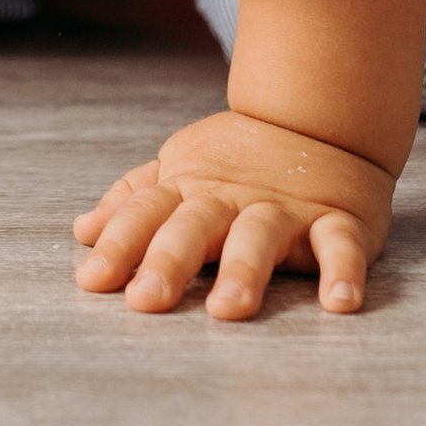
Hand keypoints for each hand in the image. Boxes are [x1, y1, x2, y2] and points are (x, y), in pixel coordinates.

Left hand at [72, 108, 393, 318]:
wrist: (320, 116)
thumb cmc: (239, 159)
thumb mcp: (180, 170)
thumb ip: (134, 202)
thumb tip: (82, 231)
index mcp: (192, 188)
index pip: (147, 214)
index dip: (118, 245)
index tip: (91, 281)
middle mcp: (234, 198)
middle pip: (195, 226)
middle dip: (169, 261)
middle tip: (146, 300)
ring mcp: (286, 208)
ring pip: (261, 235)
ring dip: (244, 270)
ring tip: (228, 309)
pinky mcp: (338, 219)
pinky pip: (340, 245)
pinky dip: (343, 271)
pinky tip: (339, 302)